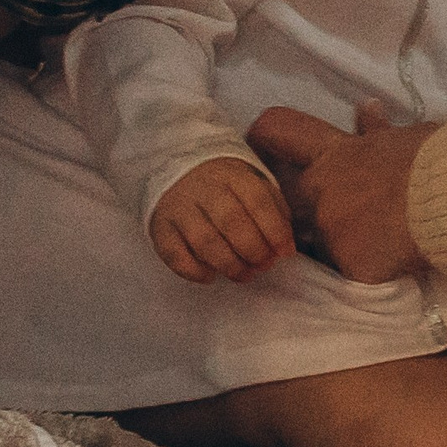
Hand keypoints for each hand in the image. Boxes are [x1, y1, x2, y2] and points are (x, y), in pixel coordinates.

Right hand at [149, 158, 294, 284]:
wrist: (177, 170)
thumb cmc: (227, 188)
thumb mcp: (253, 186)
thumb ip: (274, 211)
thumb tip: (286, 247)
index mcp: (232, 174)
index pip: (257, 200)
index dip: (275, 230)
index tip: (285, 252)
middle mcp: (203, 187)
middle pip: (231, 221)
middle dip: (253, 250)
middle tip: (263, 265)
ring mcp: (178, 206)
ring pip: (204, 240)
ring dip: (229, 265)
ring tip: (243, 274)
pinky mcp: (160, 227)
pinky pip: (174, 254)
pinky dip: (195, 271)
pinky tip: (210, 275)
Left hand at [245, 104, 434, 281]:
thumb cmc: (437, 159)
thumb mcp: (405, 136)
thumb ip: (377, 130)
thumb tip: (366, 107)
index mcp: (334, 154)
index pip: (279, 132)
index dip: (262, 137)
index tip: (258, 145)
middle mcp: (320, 191)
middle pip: (281, 200)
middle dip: (286, 208)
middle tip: (303, 216)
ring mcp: (331, 231)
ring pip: (309, 243)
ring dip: (325, 244)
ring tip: (355, 248)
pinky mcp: (350, 266)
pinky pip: (346, 273)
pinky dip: (361, 272)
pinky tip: (383, 267)